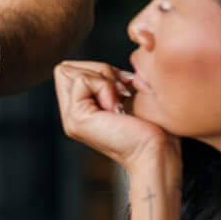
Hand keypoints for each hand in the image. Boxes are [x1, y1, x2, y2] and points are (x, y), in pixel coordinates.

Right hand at [53, 60, 172, 168]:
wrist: (156, 152)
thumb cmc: (151, 128)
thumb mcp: (126, 97)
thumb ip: (109, 83)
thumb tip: (105, 67)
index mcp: (81, 109)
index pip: (70, 70)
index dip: (97, 69)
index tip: (123, 84)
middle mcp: (71, 114)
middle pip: (65, 69)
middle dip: (97, 69)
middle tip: (120, 89)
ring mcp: (70, 118)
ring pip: (69, 71)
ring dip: (101, 77)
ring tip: (120, 97)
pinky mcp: (77, 119)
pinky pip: (82, 80)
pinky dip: (104, 86)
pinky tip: (116, 106)